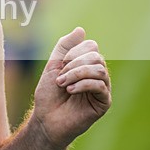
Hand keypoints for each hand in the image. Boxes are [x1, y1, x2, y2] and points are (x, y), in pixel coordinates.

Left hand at [32, 27, 111, 147]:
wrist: (45, 119)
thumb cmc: (48, 95)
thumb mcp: (52, 65)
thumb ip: (65, 47)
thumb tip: (81, 29)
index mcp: (86, 65)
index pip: (91, 46)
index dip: (74, 51)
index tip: (59, 64)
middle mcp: (97, 75)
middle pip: (96, 56)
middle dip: (74, 64)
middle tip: (59, 77)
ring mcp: (102, 89)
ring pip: (100, 69)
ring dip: (77, 74)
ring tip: (63, 84)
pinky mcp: (103, 103)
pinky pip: (100, 85)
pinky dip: (83, 84)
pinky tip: (70, 91)